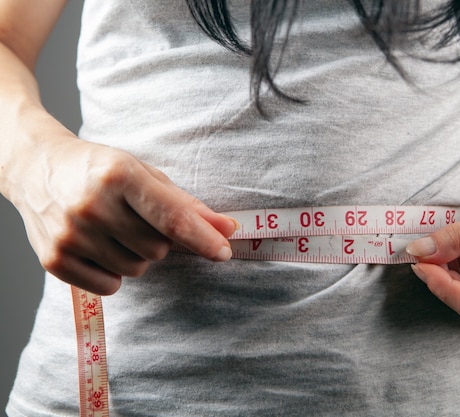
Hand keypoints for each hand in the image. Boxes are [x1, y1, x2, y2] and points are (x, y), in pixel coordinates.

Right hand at [11, 137, 237, 294]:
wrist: (36, 168)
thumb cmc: (99, 169)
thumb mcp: (144, 174)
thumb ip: (186, 204)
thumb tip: (227, 229)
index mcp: (119, 176)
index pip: (172, 218)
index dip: (203, 238)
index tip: (225, 251)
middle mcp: (92, 206)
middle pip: (158, 249)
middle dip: (159, 239)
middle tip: (136, 218)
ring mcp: (70, 235)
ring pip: (137, 269)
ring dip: (136, 255)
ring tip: (114, 229)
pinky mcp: (54, 260)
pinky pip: (111, 286)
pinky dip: (113, 272)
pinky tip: (98, 246)